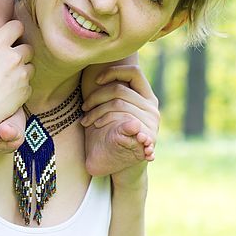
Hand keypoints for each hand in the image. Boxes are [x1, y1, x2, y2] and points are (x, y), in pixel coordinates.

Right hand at [0, 19, 33, 135]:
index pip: (17, 27)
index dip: (14, 30)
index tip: (8, 36)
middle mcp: (12, 57)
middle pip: (27, 47)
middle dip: (20, 51)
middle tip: (7, 60)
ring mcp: (20, 75)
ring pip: (30, 66)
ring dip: (22, 69)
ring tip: (7, 77)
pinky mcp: (24, 92)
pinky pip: (29, 85)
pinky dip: (22, 87)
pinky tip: (8, 91)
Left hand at [80, 64, 159, 181]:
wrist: (124, 167)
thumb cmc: (113, 134)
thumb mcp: (113, 111)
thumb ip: (112, 93)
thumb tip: (94, 68)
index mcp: (146, 97)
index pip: (134, 73)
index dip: (114, 72)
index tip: (96, 80)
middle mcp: (152, 108)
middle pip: (119, 90)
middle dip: (95, 98)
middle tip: (83, 109)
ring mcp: (151, 123)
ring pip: (118, 106)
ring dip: (96, 113)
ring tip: (86, 122)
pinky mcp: (147, 138)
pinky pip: (127, 124)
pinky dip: (111, 124)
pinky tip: (99, 127)